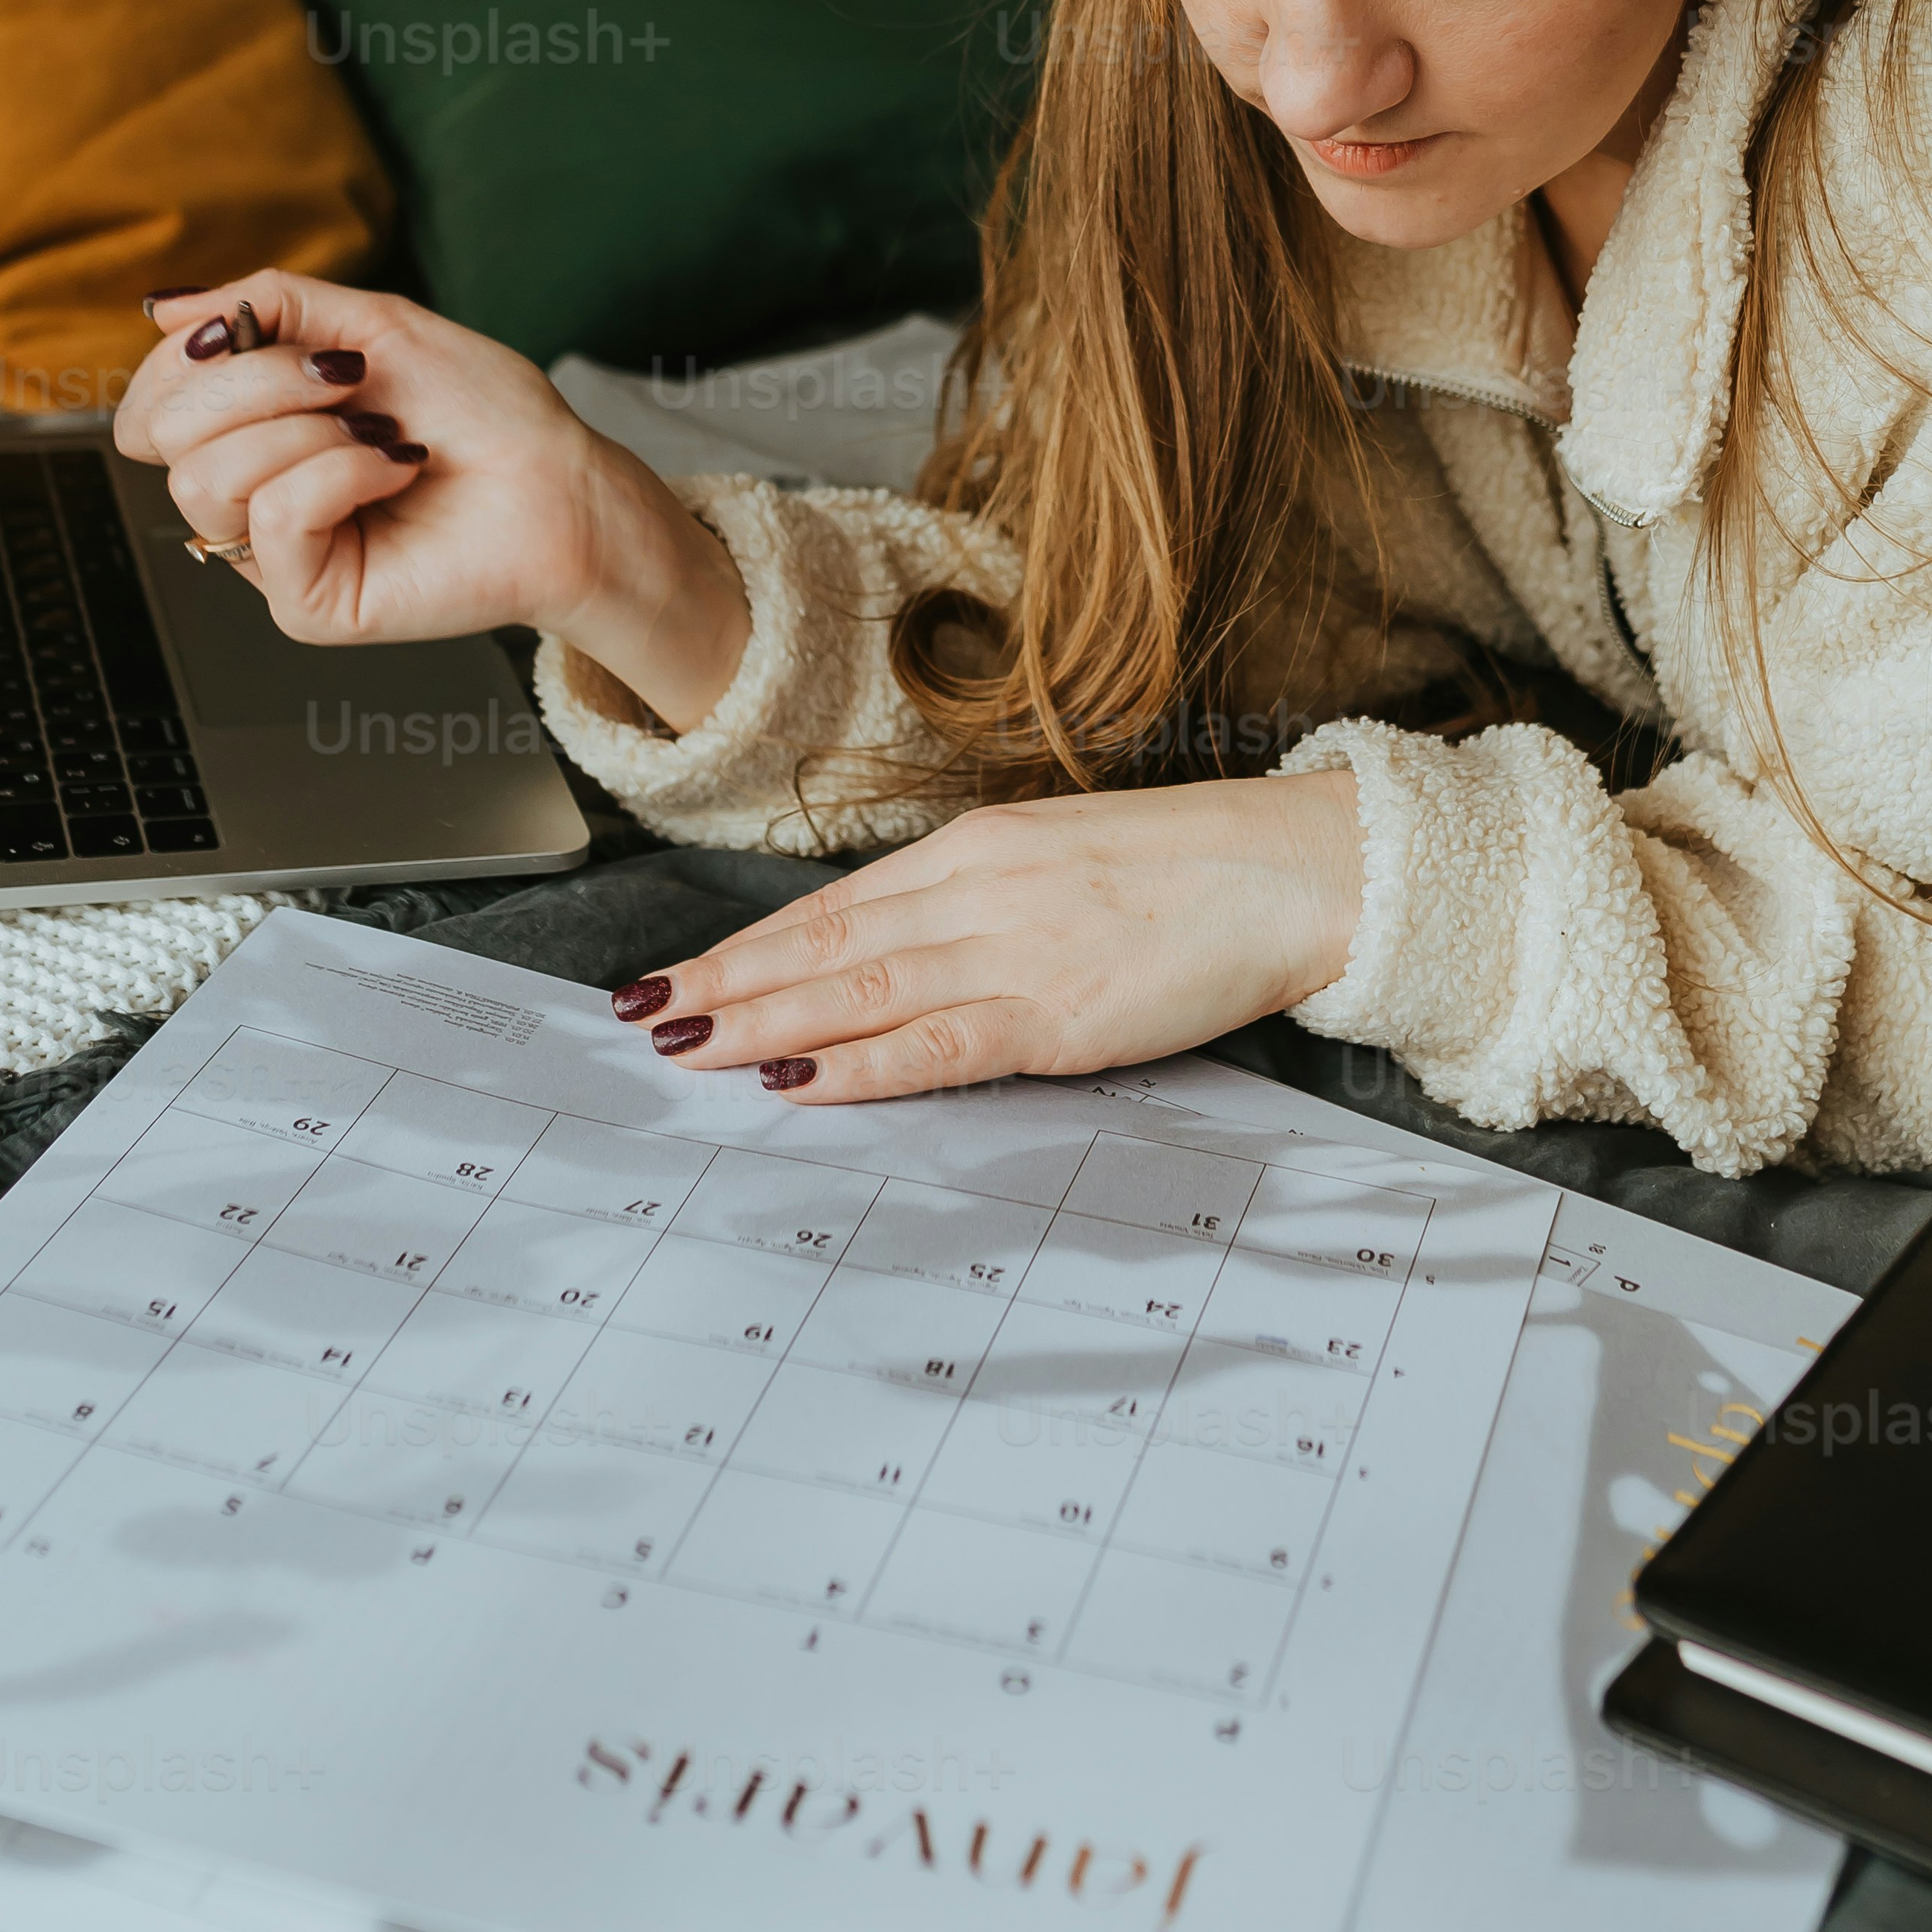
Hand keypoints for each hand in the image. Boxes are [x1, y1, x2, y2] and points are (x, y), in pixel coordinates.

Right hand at [113, 271, 749, 729]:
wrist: (561, 482)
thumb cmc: (484, 411)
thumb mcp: (371, 324)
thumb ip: (267, 305)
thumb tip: (165, 310)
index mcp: (254, 434)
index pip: (154, 402)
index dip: (191, 355)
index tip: (268, 330)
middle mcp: (252, 496)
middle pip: (166, 433)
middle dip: (257, 381)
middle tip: (346, 379)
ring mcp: (273, 556)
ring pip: (204, 477)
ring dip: (304, 428)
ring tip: (379, 432)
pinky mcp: (306, 602)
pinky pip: (269, 519)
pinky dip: (339, 472)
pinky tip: (394, 468)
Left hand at [609, 770, 1363, 1101]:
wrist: (1290, 868)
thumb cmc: (1189, 871)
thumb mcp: (1060, 864)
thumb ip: (978, 903)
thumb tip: (901, 951)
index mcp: (975, 850)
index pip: (833, 908)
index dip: (747, 946)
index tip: (679, 975)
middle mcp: (976, 890)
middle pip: (823, 947)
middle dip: (723, 986)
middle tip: (641, 1017)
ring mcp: (1012, 950)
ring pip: (858, 992)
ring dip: (762, 1023)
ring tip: (687, 1048)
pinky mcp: (1057, 1011)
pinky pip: (937, 1045)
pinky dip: (860, 1065)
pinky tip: (800, 1081)